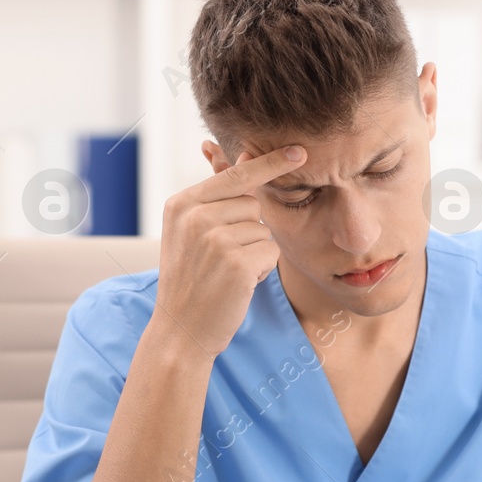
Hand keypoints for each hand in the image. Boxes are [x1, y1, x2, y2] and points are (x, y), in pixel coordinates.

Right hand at [153, 145, 305, 356]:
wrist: (181, 330)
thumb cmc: (191, 281)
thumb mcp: (191, 233)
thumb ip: (218, 197)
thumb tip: (245, 159)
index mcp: (181, 204)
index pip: (234, 176)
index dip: (270, 163)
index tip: (300, 150)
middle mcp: (195, 216)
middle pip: (253, 203)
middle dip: (249, 229)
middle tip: (222, 257)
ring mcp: (214, 239)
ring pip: (263, 228)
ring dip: (255, 251)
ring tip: (227, 271)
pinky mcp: (236, 262)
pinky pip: (271, 250)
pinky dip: (262, 268)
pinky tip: (238, 283)